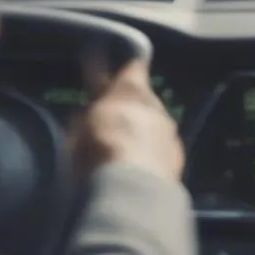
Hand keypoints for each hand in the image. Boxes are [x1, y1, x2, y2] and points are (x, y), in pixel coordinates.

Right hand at [70, 58, 184, 182]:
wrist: (133, 190)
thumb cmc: (97, 155)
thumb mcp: (77, 136)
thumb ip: (82, 121)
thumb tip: (80, 114)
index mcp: (129, 89)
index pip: (131, 64)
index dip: (123, 65)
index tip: (115, 63)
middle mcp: (154, 103)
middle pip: (142, 97)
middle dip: (130, 104)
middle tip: (115, 115)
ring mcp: (169, 128)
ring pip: (154, 121)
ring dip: (142, 129)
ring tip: (126, 146)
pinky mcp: (177, 155)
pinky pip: (162, 146)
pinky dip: (153, 151)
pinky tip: (141, 166)